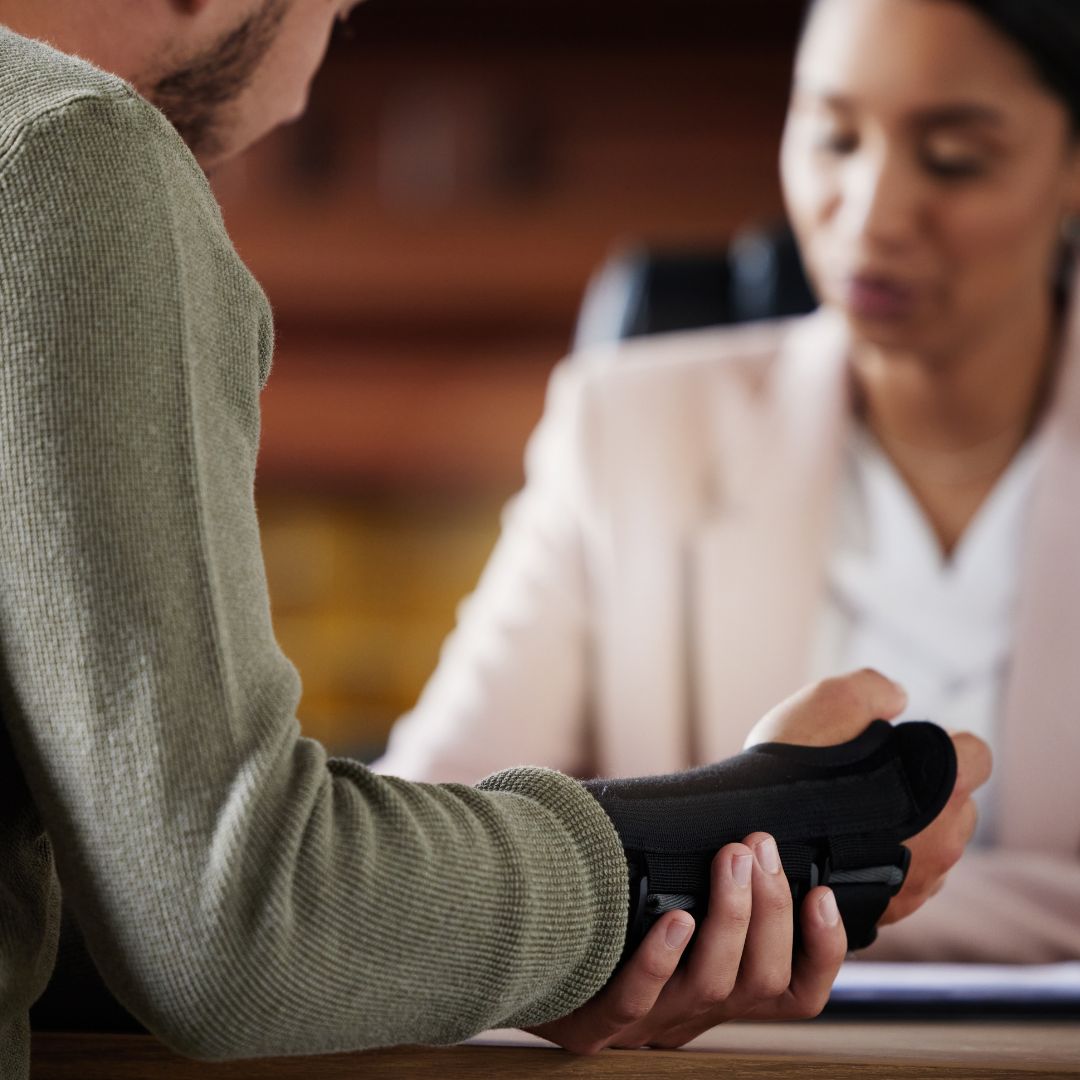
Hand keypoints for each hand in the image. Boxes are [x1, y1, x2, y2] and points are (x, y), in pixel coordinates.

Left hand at [526, 834, 846, 1053]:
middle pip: (761, 982)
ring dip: (730, 918)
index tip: (821, 893)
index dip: (823, 951)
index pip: (797, 993)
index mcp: (719, 991)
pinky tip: (674, 919)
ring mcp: (643, 1025)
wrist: (517, 961)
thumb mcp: (667, 905)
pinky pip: (633, 1001)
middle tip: (759, 846)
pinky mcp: (590, 1026)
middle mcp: (691, 1014)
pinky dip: (659, 960)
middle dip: (771, 910)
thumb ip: (708, 877)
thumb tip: (754, 822)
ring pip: (710, 987)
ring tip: (732, 860)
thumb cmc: (604, 921)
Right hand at [743, 668, 991, 925]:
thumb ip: (875, 689)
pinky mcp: (891, 911)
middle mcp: (946, 840)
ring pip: (933, 849)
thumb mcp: (830, 700)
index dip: (942, 743)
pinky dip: (882, 865)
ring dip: (908, 833)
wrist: (749, 840)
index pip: (976, 755)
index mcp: (944, 786)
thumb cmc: (791, 772)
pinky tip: (842, 850)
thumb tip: (898, 697)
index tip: (902, 744)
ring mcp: (921, 883)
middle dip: (926, 793)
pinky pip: (903, 882)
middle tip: (870, 781)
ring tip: (850, 819)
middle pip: (956, 806)